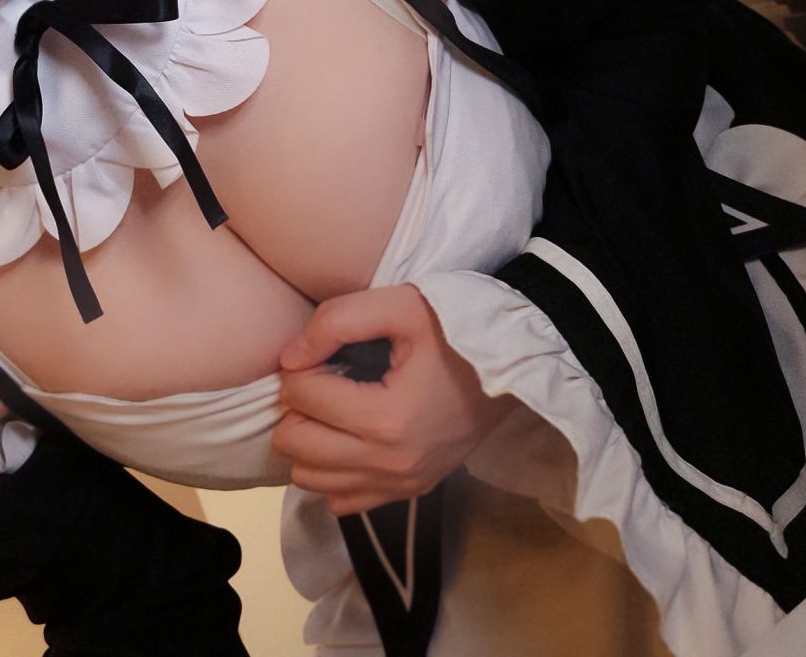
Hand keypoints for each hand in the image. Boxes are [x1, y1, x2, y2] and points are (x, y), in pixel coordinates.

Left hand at [272, 283, 500, 516]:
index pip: (302, 395)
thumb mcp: (399, 304)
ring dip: (308, 441)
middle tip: (321, 378)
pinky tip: (346, 437)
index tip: (321, 351)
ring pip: (310, 479)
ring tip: (332, 407)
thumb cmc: (456, 327)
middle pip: (296, 445)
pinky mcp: (411, 491)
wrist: (516, 360)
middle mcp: (392, 463)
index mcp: (387, 418)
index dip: (300, 365)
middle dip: (296, 405)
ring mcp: (402, 483)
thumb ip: (336, 322)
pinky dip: (332, 472)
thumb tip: (290, 359)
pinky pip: (342, 501)